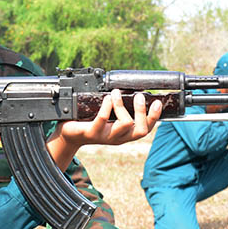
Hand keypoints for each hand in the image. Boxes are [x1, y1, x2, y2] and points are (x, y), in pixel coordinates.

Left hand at [46, 90, 161, 170]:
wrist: (70, 134)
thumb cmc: (92, 123)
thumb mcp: (110, 118)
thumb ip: (121, 109)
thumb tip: (131, 90)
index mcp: (125, 134)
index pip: (146, 129)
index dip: (154, 117)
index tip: (157, 102)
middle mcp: (118, 138)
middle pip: (140, 130)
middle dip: (142, 111)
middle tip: (139, 96)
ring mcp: (106, 136)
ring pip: (125, 123)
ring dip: (122, 105)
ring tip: (116, 93)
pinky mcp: (92, 133)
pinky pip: (103, 120)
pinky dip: (107, 106)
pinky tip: (107, 98)